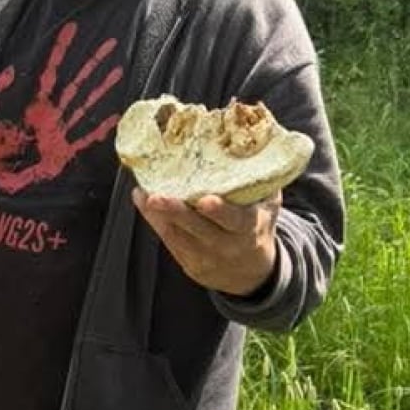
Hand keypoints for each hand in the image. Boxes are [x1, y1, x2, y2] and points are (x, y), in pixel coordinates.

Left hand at [132, 188, 280, 296]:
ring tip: (144, 193)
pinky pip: (169, 241)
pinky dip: (154, 220)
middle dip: (176, 213)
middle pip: (199, 229)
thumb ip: (260, 178)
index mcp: (249, 227)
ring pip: (178, 236)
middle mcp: (227, 245)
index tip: (205, 201)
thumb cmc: (257, 223)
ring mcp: (206, 256)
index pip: (235, 220)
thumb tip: (253, 138)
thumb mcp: (268, 203)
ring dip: (158, 214)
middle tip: (157, 197)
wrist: (251, 271)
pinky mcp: (189, 263)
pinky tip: (141, 199)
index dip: (220, 211)